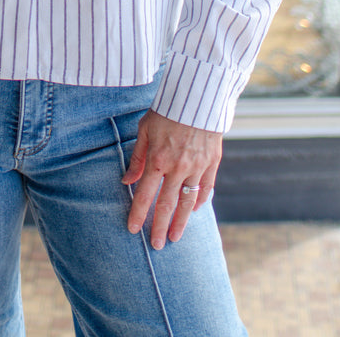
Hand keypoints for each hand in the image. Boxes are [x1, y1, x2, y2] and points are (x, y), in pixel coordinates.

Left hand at [121, 109, 221, 249]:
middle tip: (156, 245)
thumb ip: (137, 158)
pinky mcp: (212, 163)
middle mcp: (178, 167)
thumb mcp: (145, 130)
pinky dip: (199, 202)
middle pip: (167, 205)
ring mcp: (197, 167)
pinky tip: (193, 211)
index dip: (138, 213)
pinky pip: (206, 189)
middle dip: (159, 227)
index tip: (132, 228)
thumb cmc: (166, 110)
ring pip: (188, 202)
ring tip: (175, 237)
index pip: (145, 194)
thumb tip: (127, 180)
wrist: (197, 95)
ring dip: (180, 222)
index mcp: (158, 159)